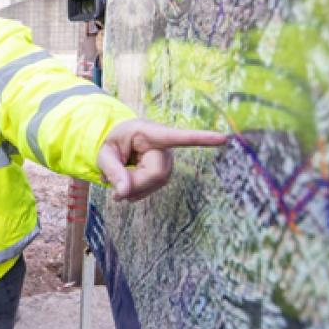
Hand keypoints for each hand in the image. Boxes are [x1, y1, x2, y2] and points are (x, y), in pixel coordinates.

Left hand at [97, 118, 227, 201]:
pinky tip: (128, 182)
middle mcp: (165, 148)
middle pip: (155, 175)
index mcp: (151, 133)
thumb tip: (122, 195)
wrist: (120, 144)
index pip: (178, 137)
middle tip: (113, 182)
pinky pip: (151, 189)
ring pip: (154, 185)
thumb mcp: (105, 153)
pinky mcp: (165, 175)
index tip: (224, 138)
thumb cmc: (114, 142)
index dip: (201, 138)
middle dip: (132, 183)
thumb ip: (112, 171)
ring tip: (120, 176)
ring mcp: (168, 163)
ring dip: (132, 188)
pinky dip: (135, 191)